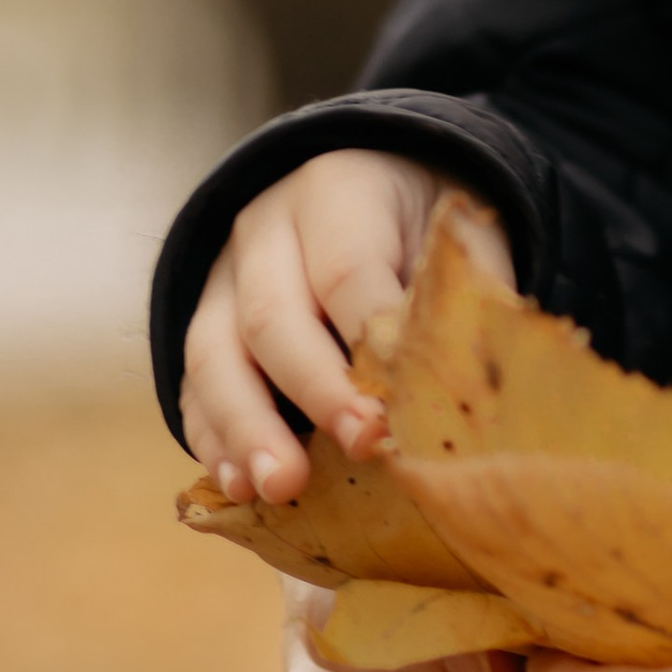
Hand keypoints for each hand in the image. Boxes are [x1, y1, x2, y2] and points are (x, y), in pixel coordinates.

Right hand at [183, 151, 513, 506]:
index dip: (370, 344)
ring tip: (279, 488)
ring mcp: (223, 279)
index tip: (400, 408)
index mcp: (338, 191)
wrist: (369, 183)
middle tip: (359, 447)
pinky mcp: (206, 326)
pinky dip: (214, 439)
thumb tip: (478, 382)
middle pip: (272, 316)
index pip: (346, 270)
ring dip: (247, 428)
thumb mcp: (457, 233)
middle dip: (315, 391)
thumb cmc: (422, 224)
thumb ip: (467, 294)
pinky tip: (238, 486)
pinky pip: (194, 386)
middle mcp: (266, 229)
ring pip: (214, 354)